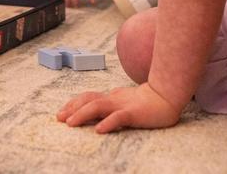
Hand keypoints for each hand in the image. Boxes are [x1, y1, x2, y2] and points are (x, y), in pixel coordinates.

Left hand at [57, 83, 182, 132]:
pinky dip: (107, 123)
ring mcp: (123, 105)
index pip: (88, 97)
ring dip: (82, 114)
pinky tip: (99, 130)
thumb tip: (98, 112)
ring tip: (71, 123)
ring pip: (98, 107)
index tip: (61, 112)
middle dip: (72, 108)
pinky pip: (118, 118)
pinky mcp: (134, 113)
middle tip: (59, 118)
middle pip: (88, 100)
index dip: (73, 103)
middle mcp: (114, 99)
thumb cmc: (147, 101)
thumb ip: (112, 105)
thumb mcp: (125, 102)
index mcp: (112, 97)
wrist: (167, 96)